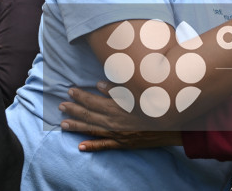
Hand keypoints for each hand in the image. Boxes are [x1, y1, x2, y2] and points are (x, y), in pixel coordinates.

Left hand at [59, 83, 182, 151]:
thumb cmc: (154, 106)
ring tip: (63, 124)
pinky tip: (80, 146)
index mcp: (116, 107)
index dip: (80, 96)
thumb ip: (117, 90)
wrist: (170, 125)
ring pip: (92, 130)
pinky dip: (92, 146)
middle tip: (60, 106)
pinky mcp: (122, 143)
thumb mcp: (137, 94)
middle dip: (74, 110)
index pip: (93, 101)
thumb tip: (99, 84)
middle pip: (89, 115)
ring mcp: (116, 134)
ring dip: (77, 126)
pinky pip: (104, 145)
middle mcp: (113, 121)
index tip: (70, 91)